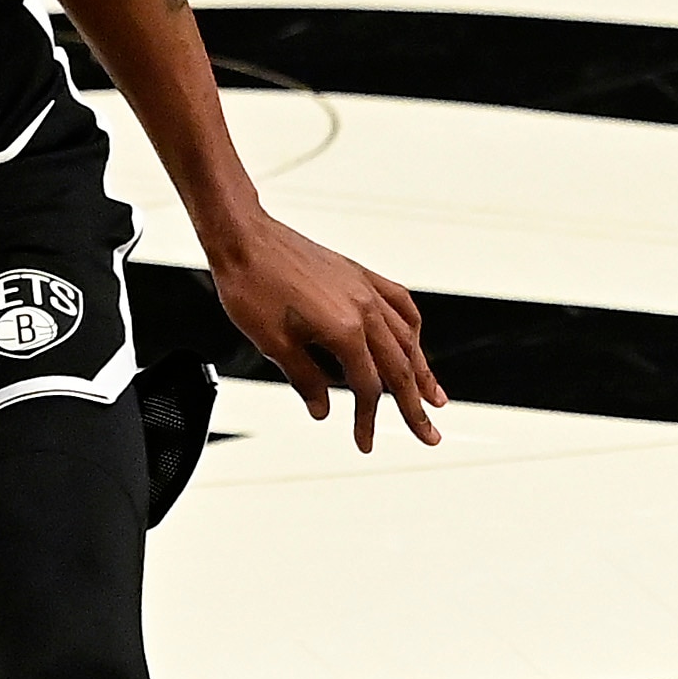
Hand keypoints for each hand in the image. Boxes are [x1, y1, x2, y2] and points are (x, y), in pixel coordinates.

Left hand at [215, 215, 442, 452]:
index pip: (367, 387)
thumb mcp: (273, 344)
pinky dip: (412, 326)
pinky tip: (415, 339)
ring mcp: (365, 289)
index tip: (362, 440)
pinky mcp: (359, 275)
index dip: (366, 419)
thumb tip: (322, 408)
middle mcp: (363, 308)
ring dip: (422, 370)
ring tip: (433, 395)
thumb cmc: (252, 284)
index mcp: (344, 329)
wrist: (244, 238)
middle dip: (415, 406)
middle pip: (400, 368)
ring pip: (407, 337)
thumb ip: (305, 379)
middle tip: (429, 434)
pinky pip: (399, 302)